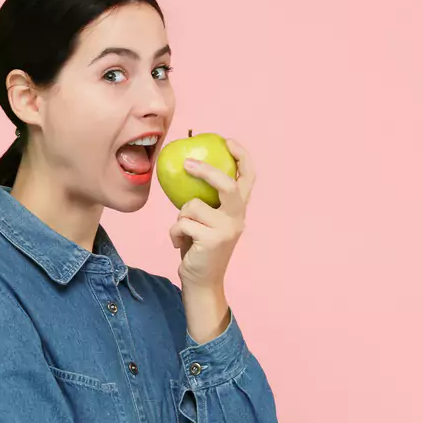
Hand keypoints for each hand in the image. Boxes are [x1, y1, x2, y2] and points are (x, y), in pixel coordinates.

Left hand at [168, 139, 253, 290]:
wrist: (202, 281)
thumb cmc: (199, 247)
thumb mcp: (205, 220)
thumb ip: (204, 201)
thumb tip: (185, 169)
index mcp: (238, 210)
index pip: (248, 178)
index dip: (242, 156)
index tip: (227, 141)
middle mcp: (237, 218)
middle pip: (228, 185)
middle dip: (207, 171)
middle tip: (187, 163)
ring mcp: (227, 230)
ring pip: (192, 206)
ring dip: (180, 218)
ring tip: (184, 232)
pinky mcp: (213, 241)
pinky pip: (181, 224)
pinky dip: (174, 233)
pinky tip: (180, 244)